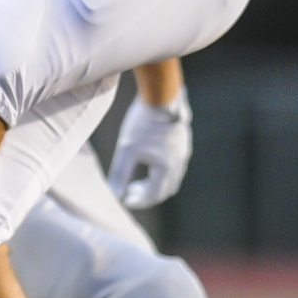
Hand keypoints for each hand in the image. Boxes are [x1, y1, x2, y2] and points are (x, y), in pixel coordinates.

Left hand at [108, 85, 192, 208]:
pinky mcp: (182, 141)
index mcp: (167, 168)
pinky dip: (161, 171)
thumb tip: (114, 195)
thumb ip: (120, 174)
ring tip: (138, 180)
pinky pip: (174, 164)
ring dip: (155, 183)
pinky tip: (148, 161)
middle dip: (148, 194)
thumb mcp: (126, 149)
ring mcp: (183, 151)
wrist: (161, 96)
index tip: (125, 199)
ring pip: (171, 177)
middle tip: (131, 191)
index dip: (139, 200)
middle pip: (165, 189)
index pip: (154, 194)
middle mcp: (179, 163)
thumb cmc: (142, 123)